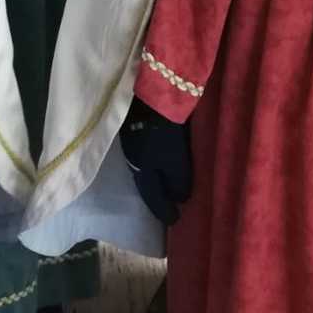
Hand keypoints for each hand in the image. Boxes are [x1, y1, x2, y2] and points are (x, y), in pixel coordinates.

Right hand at [120, 98, 191, 225]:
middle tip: (171, 204)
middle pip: (146, 183)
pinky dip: (155, 162)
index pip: (153, 197)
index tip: (174, 221)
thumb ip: (177, 179)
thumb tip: (180, 198)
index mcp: (142, 170)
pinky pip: (145, 153)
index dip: (163, 209)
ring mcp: (132, 142)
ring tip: (168, 183)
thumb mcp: (174, 158)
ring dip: (156, 178)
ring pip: (145, 167)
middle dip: (158, 194)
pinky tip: (162, 159)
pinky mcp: (135, 127)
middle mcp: (133, 160)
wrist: (148, 92)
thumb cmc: (163, 129)